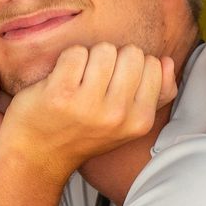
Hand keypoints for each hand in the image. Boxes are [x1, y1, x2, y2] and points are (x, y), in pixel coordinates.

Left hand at [0, 43, 177, 177]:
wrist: (37, 156)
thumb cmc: (82, 133)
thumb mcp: (127, 123)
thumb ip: (156, 94)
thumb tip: (168, 62)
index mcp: (140, 121)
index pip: (153, 64)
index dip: (132, 67)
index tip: (114, 84)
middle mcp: (118, 115)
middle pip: (131, 53)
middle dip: (113, 58)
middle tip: (94, 80)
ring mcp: (89, 105)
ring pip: (104, 49)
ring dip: (89, 57)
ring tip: (78, 80)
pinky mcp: (60, 94)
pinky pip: (75, 53)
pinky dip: (66, 59)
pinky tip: (60, 79)